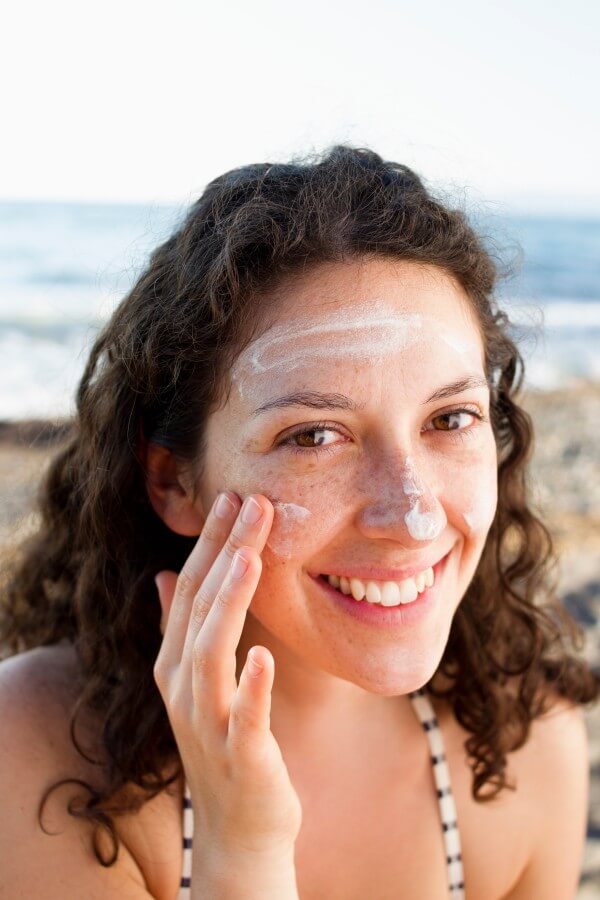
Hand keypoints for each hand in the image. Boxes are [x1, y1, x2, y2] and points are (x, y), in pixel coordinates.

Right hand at [153, 491, 302, 862]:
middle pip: (200, 608)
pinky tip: (264, 655)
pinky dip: (251, 686)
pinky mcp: (241, 756)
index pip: (190, 589)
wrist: (240, 827)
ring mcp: (208, 722)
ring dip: (230, 602)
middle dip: (224, 552)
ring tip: (249, 556)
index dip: (210, 542)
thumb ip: (181, 627)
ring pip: (211, 652)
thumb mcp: (199, 679)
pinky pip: (243, 717)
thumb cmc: (225, 742)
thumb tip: (165, 574)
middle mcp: (183, 686)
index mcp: (176, 663)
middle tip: (250, 501)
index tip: (233, 497)